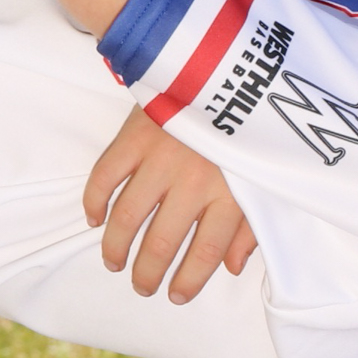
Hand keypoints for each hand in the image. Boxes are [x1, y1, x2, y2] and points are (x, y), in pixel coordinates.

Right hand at [82, 108, 259, 302]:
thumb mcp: (262, 173)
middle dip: (148, 272)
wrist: (220, 61)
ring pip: (129, 215)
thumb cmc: (246, 124)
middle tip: (141, 286)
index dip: (189, 280)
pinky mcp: (135, 134)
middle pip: (164, 241)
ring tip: (114, 263)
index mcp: (231, 191)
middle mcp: (194, 179)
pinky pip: (106, 175)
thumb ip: (250, 223)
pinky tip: (94, 219)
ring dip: (117, 246)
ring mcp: (161, 156)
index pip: (207, 252)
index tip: (177, 296)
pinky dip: (95, 200)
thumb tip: (231, 267)